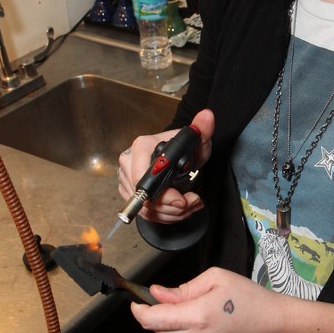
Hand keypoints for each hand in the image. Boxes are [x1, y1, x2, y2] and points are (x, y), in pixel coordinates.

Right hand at [117, 108, 213, 223]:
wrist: (176, 154)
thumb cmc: (184, 147)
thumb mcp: (197, 139)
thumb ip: (202, 129)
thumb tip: (207, 117)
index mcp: (141, 147)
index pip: (142, 178)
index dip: (162, 194)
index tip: (181, 199)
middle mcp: (129, 162)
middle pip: (145, 197)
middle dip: (173, 206)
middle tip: (192, 202)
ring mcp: (127, 178)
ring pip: (146, 209)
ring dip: (172, 213)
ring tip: (190, 204)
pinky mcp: (129, 192)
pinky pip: (145, 213)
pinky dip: (165, 215)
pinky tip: (179, 208)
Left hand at [131, 267, 286, 332]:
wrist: (273, 325)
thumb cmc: (248, 297)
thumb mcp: (216, 278)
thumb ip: (183, 288)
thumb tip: (157, 294)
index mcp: (197, 317)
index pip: (152, 320)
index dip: (139, 310)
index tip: (137, 302)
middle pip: (158, 330)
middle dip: (160, 315)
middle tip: (179, 302)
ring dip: (175, 327)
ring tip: (200, 315)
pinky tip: (206, 329)